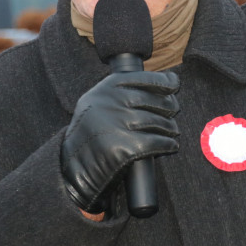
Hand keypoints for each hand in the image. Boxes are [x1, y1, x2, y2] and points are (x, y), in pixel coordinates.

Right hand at [61, 70, 179, 213]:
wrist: (72, 167)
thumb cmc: (93, 134)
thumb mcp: (99, 104)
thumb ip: (125, 92)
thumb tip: (170, 81)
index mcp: (104, 89)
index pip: (141, 78)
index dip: (162, 81)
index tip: (174, 85)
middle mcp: (108, 103)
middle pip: (152, 100)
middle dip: (169, 106)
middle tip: (173, 113)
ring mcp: (114, 125)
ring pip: (156, 121)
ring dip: (170, 127)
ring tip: (172, 130)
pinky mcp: (121, 148)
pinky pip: (154, 143)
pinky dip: (167, 144)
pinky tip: (170, 145)